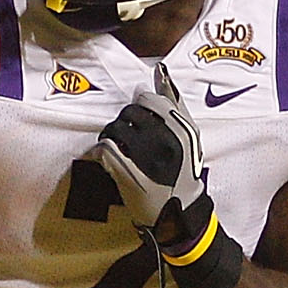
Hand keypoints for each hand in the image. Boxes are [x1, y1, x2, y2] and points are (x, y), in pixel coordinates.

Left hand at [93, 63, 239, 287]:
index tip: (138, 118)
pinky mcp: (127, 175)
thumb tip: (159, 72)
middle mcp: (167, 141)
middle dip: (122, 122)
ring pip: (113, 129)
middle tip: (125, 136)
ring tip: (116, 148)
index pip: (150, 100)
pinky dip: (99, 152)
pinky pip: (105, 150)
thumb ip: (175, 104)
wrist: (179, 214)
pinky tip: (103, 159)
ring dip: (109, 136)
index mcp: (183, 129)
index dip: (139, 106)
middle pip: (128, 113)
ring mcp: (147, 158)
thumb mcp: (188, 137)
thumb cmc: (183, 173)